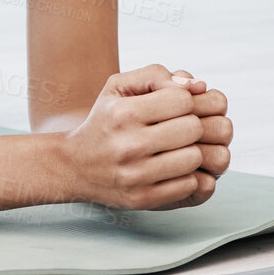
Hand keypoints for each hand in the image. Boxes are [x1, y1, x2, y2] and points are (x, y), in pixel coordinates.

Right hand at [57, 64, 228, 210]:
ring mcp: (135, 176)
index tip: (174, 107)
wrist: (75, 165)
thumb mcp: (119, 87)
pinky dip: (188, 175)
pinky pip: (189, 185)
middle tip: (179, 128)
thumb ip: (157, 75)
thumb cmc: (104, 121)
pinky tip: (172, 168)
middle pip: (193, 128)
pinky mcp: (142, 199)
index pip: (182, 100)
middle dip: (192, 124)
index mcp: (123, 113)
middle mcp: (128, 145)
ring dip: (192, 151)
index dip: (185, 100)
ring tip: (177, 148)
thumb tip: (198, 86)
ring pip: (194, 158)